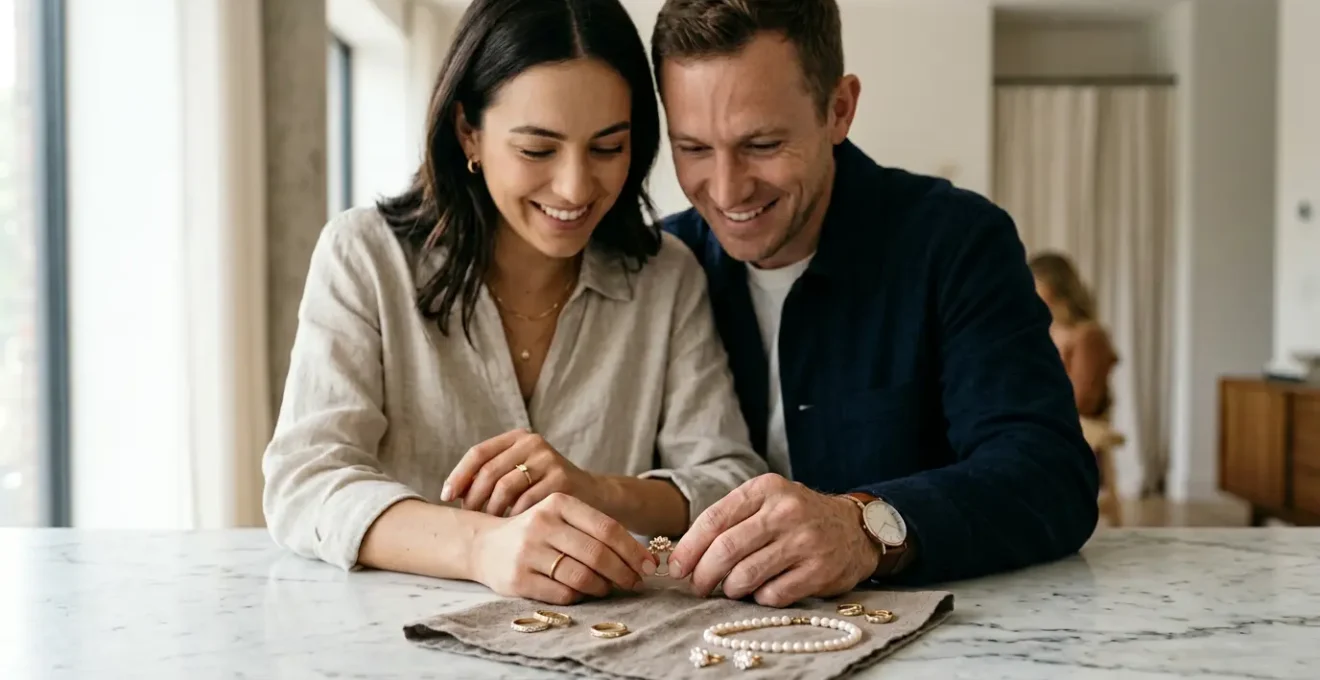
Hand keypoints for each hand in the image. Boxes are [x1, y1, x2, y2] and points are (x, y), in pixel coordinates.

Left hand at [442, 429, 599, 516]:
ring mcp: (549, 460)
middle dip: (473, 497)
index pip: (478, 452)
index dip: (459, 475)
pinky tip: (510, 530)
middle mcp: (533, 443)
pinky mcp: (562, 479)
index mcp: (518, 438)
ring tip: (488, 525)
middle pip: (489, 471)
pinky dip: (513, 518)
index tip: (447, 497)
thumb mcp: (520, 474)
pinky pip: (526, 502)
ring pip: (505, 487)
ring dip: (491, 510)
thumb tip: (450, 493)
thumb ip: (492, 475)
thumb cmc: (545, 489)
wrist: (592, 497)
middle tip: (468, 518)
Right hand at [470, 492, 656, 603]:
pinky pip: (563, 594)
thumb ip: (596, 529)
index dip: (633, 549)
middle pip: (597, 554)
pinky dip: (580, 596)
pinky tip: (584, 593)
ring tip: (609, 588)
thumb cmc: (536, 532)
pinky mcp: (518, 579)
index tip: (649, 565)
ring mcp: (527, 552)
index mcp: (558, 503)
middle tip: (635, 582)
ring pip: (582, 576)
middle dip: (624, 572)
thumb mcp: (561, 516)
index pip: (607, 527)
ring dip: (603, 587)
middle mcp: (542, 524)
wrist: (484, 545)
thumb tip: (643, 557)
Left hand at [667, 474, 881, 607]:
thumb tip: (684, 555)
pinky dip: (760, 598)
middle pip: (725, 550)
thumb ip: (730, 520)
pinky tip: (764, 591)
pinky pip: (773, 594)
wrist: (855, 529)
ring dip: (730, 589)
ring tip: (732, 589)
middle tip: (698, 587)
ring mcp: (805, 541)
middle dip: (703, 575)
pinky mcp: (819, 570)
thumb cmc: (798, 518)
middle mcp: (785, 511)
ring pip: (746, 575)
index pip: (714, 519)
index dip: (689, 548)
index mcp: (765, 489)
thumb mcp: (767, 502)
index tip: (676, 568)